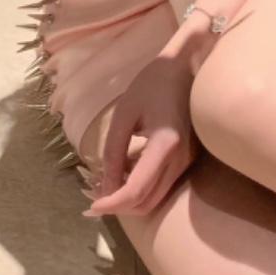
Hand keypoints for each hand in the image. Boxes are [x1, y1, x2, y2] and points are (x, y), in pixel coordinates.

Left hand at [82, 51, 199, 218]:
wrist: (186, 67)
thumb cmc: (152, 83)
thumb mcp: (125, 114)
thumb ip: (113, 152)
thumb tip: (104, 188)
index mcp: (164, 146)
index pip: (136, 191)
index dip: (110, 204)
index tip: (88, 207)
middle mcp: (180, 161)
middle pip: (146, 203)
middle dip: (117, 207)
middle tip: (92, 199)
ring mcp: (186, 162)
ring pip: (154, 200)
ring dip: (128, 201)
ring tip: (104, 188)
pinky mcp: (186, 161)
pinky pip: (161, 187)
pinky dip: (139, 190)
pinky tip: (123, 176)